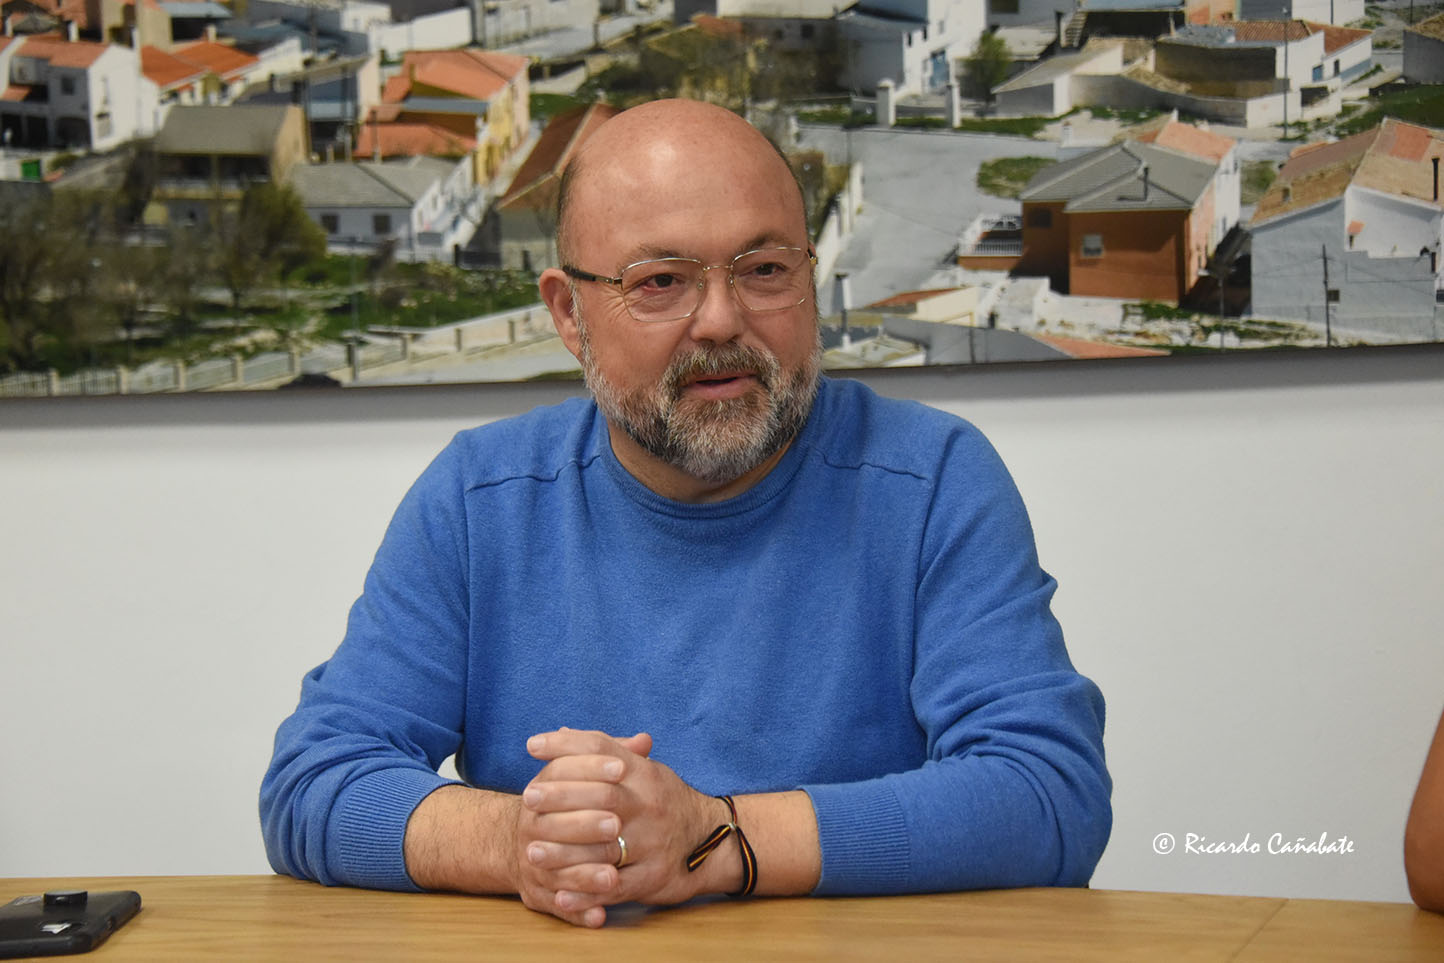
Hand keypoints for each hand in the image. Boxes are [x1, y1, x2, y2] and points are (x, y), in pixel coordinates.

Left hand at [517, 728, 728, 926]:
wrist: (711, 839)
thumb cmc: (664, 801)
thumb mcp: (642, 770)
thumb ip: (603, 752)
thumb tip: (559, 733)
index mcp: (644, 774)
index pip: (602, 749)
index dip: (567, 746)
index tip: (532, 745)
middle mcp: (650, 804)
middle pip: (602, 794)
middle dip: (561, 797)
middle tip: (527, 799)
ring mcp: (654, 842)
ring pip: (605, 845)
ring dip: (565, 852)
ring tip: (532, 852)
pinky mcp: (655, 876)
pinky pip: (616, 887)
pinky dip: (586, 894)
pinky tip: (560, 897)